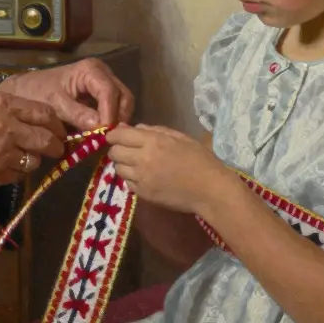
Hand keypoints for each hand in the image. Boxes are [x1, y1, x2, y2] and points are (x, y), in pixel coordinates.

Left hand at [0, 58, 134, 130]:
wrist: (26, 90)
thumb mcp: (54, 105)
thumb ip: (77, 114)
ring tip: (106, 139)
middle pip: (123, 96)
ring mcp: (104, 83)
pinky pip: (116, 108)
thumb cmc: (37, 93)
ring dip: (117, 121)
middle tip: (109, 139)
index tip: (104, 133)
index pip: (108, 91)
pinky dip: (113, 121)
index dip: (110, 113)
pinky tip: (104, 135)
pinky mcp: (102, 95)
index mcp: (90, 70)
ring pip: (123, 103)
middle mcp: (102, 73)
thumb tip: (99, 126)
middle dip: (118, 118)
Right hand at [0, 91, 66, 189]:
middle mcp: (5, 128)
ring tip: (20, 156)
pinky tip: (1, 166)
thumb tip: (31, 119)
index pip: (44, 113)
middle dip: (55, 145)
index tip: (59, 130)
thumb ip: (5, 110)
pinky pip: (16, 176)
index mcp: (1, 104)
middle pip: (46, 139)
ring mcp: (0, 154)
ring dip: (32, 159)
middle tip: (55, 148)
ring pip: (34, 160)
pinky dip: (14, 172)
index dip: (57, 124)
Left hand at [107, 124, 226, 214]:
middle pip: (115, 152)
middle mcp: (142, 159)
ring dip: (123, 164)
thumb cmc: (200, 160)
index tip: (115, 136)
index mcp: (153, 141)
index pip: (119, 135)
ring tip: (134, 164)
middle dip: (116, 149)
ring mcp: (141, 178)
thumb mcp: (180, 137)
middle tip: (125, 150)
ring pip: (118, 169)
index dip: (113, 135)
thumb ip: (154, 130)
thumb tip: (133, 127)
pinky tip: (143, 177)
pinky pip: (127, 183)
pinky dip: (131, 179)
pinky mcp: (143, 194)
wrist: (210, 190)